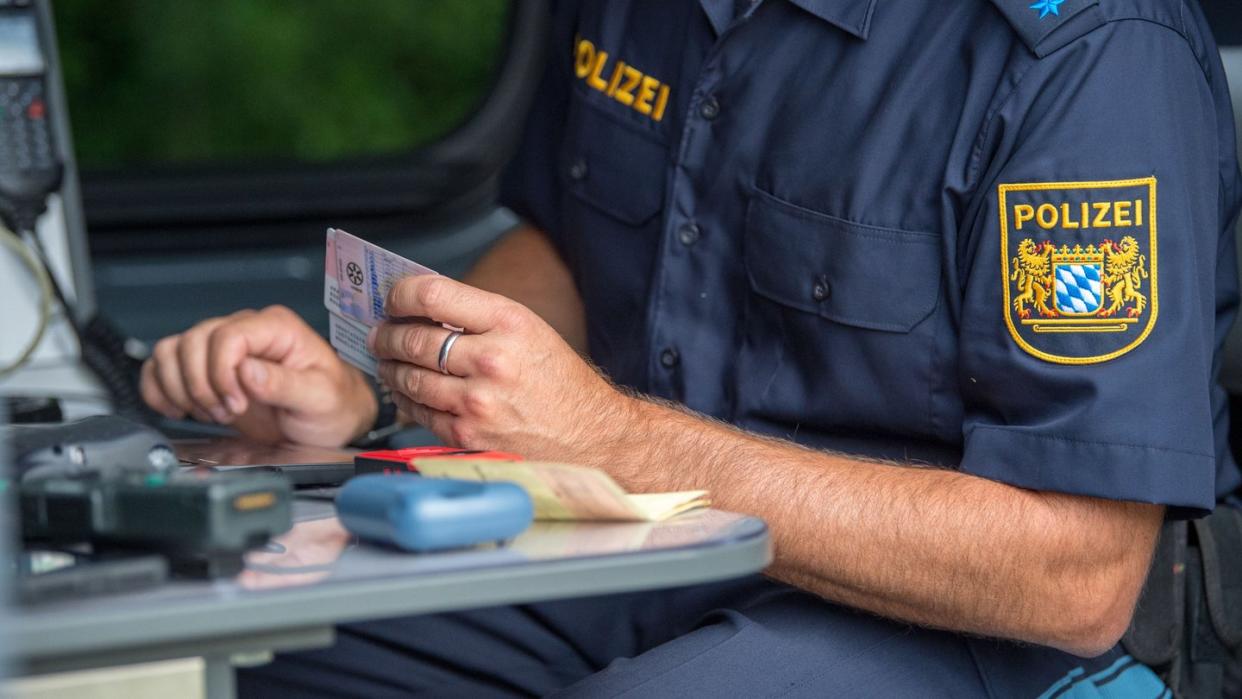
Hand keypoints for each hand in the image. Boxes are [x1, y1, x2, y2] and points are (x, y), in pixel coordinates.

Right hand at [140, 305, 376, 446]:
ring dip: (181, 389)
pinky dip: (160, 389)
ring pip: (172, 351)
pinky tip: (178, 408)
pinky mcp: (207, 370)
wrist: (330, 419)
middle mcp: (246, 332)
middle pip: (193, 342)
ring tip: (211, 413)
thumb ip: (285, 384)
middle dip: (202, 386)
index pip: (227, 336)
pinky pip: (163, 366)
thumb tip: (247, 371)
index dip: (221, 371)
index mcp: (276, 329)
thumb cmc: (333, 403)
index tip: (236, 403)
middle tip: (227, 413)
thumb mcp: (320, 397)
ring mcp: (222, 349)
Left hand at [371, 276, 629, 460]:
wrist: (590, 435)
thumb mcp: (529, 330)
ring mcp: (477, 401)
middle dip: (387, 334)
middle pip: (413, 338)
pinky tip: (405, 390)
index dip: (401, 294)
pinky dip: (405, 398)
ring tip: (388, 361)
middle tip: (381, 333)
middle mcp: (492, 359)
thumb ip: (478, 318)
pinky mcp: (468, 434)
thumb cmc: (559, 382)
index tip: (393, 298)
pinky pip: (419, 412)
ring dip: (390, 367)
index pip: (433, 295)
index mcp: (508, 323)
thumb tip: (423, 309)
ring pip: (409, 377)